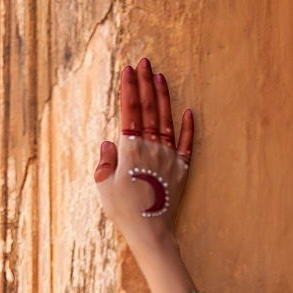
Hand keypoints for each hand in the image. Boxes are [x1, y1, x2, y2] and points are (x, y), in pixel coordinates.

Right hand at [94, 58, 193, 248]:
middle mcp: (152, 148)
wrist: (150, 231)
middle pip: (149, 109)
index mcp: (131, 149)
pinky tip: (189, 111)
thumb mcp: (103, 185)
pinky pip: (187, 144)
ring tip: (160, 77)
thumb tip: (111, 142)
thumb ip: (106, 160)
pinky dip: (189, 127)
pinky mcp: (182, 170)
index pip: (130, 111)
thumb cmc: (123, 210)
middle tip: (145, 62)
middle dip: (146, 83)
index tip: (128, 70)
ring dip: (163, 97)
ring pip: (167, 121)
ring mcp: (169, 158)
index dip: (129, 89)